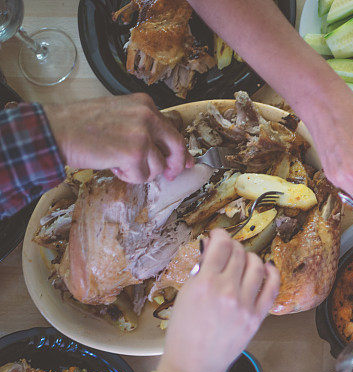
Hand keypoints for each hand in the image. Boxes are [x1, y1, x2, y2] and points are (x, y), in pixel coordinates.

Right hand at [43, 93, 191, 182]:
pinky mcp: (134, 154)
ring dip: (140, 171)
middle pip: (177, 147)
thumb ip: (143, 127)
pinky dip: (128, 176)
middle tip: (170, 175)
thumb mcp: (119, 115)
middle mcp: (148, 116)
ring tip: (118, 162)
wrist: (57, 130)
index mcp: (145, 104)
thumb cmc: (81, 125)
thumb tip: (166, 150)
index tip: (186, 161)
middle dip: (175, 165)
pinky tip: (112, 165)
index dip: (180, 150)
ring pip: (158, 166)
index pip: (172, 129)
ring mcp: (143, 135)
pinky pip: (142, 176)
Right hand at [156, 229, 279, 371]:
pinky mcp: (257, 317)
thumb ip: (200, 271)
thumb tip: (211, 250)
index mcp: (204, 283)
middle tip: (228, 250)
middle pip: (239, 253)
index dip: (220, 235)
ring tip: (244, 260)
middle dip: (233, 246)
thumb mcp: (184, 296)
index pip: (220, 245)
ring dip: (250, 257)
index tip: (218, 235)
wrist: (194, 364)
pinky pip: (272, 288)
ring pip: (257, 266)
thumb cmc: (183, 333)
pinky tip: (267, 268)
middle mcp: (227, 291)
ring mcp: (245, 304)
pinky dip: (271, 273)